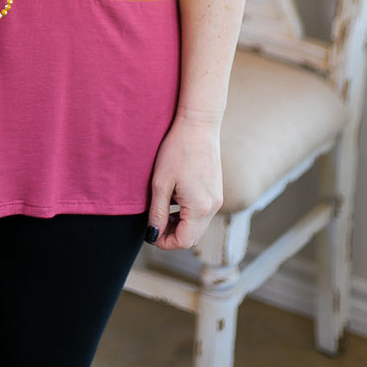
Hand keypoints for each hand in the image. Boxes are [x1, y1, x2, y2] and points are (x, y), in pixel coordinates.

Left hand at [147, 116, 222, 250]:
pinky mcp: (216, 191)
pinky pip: (203, 213)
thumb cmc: (177, 150)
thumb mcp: (160, 183)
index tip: (150, 232)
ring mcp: (217, 199)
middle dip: (172, 235)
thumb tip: (153, 235)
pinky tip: (175, 199)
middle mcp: (213, 207)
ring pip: (198, 226)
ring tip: (163, 209)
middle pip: (192, 237)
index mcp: (200, 208)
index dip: (164, 242)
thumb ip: (158, 213)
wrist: (198, 125)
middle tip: (154, 223)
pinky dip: (188, 215)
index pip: (184, 242)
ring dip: (180, 225)